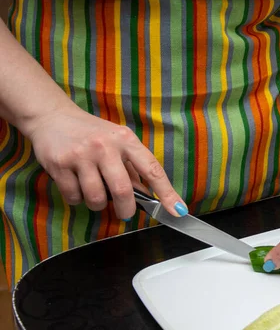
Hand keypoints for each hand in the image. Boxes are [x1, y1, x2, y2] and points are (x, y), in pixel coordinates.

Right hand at [24, 104, 186, 218]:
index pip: (152, 170)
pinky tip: (77, 185)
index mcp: (126, 140)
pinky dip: (78, 199)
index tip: (178, 210)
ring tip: (96, 193)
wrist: (51, 116)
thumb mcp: (117, 142)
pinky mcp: (60, 164)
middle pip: (123, 190)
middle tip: (125, 212)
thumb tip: (149, 196)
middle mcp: (105, 146)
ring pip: (97, 198)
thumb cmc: (91, 133)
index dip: (167, 193)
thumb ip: (133, 168)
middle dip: (126, 209)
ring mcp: (81, 155)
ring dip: (98, 204)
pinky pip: (74, 197)